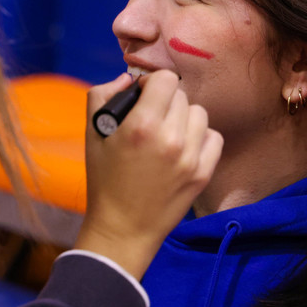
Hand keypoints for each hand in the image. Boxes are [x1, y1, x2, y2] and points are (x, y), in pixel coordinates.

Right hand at [76, 71, 222, 278]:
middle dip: (165, 102)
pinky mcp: (203, 173)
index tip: (143, 97)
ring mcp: (191, 158)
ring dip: (184, 118)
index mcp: (142, 125)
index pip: (165, 79)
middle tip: (151, 119)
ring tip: (168, 133)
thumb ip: (104, 94)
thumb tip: (128, 78)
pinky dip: (200, 138)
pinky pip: (214, 137)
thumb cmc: (104, 180)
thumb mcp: (92, 133)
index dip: (152, 83)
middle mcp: (171, 139)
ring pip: (199, 114)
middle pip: (181, 96)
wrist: (123, 228)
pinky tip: (184, 148)